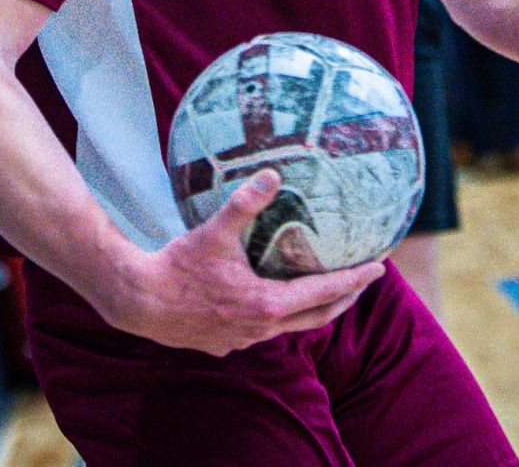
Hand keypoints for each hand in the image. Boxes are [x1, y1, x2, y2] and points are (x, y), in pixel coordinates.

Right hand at [100, 169, 384, 355]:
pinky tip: (271, 302)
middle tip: (364, 280)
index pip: (325, 292)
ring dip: (313, 309)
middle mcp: (262, 329)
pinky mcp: (225, 345)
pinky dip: (279, 317)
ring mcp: (243, 341)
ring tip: (327, 290)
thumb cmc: (177, 266)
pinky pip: (262, 332)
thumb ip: (246, 203)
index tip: (379, 268)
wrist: (139, 302)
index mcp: (268, 304)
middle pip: (318, 316)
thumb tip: (273, 173)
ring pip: (291, 327)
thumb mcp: (214, 231)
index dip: (355, 280)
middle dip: (344, 298)